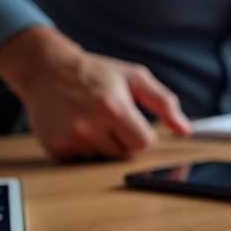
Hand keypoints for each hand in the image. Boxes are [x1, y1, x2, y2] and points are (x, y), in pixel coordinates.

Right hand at [0, 26, 190, 160]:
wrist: (46, 68)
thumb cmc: (95, 72)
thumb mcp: (134, 77)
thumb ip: (164, 103)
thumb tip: (184, 131)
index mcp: (113, 107)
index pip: (143, 143)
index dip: (142, 134)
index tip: (133, 121)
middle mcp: (90, 125)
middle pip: (124, 154)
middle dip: (122, 140)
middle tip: (109, 118)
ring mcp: (70, 138)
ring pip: (104, 160)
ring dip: (103, 146)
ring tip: (91, 120)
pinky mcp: (54, 146)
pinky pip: (82, 162)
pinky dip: (84, 150)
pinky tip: (77, 128)